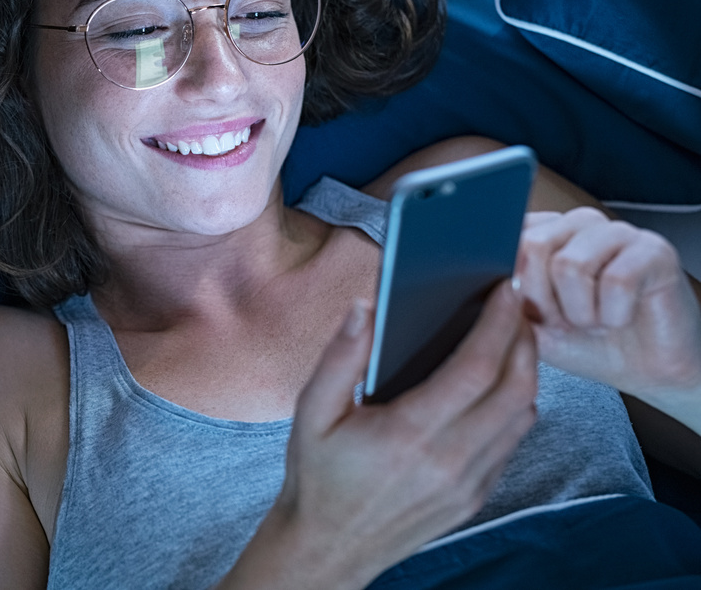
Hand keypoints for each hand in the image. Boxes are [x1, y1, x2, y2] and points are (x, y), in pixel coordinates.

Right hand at [251, 282, 537, 587]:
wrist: (328, 546)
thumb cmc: (317, 474)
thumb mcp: (311, 412)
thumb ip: (340, 357)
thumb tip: (366, 308)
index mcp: (409, 434)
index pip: (475, 368)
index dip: (497, 323)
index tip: (502, 290)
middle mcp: (449, 460)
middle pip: (515, 388)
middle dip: (523, 339)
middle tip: (515, 305)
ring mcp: (468, 483)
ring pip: (523, 416)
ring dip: (526, 371)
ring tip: (511, 337)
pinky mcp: (475, 497)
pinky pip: (512, 442)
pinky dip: (516, 405)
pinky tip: (497, 383)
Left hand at [515, 208, 700, 413]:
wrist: (642, 371)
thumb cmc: (585, 343)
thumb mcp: (527, 325)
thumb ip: (501, 299)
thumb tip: (483, 281)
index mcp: (541, 233)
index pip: (504, 238)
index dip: (510, 286)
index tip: (528, 313)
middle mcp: (576, 224)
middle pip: (532, 246)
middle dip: (542, 301)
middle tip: (566, 322)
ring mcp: (616, 232)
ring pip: (569, 264)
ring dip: (579, 312)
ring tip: (594, 321)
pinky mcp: (653, 250)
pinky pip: (616, 281)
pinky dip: (613, 315)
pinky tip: (620, 319)